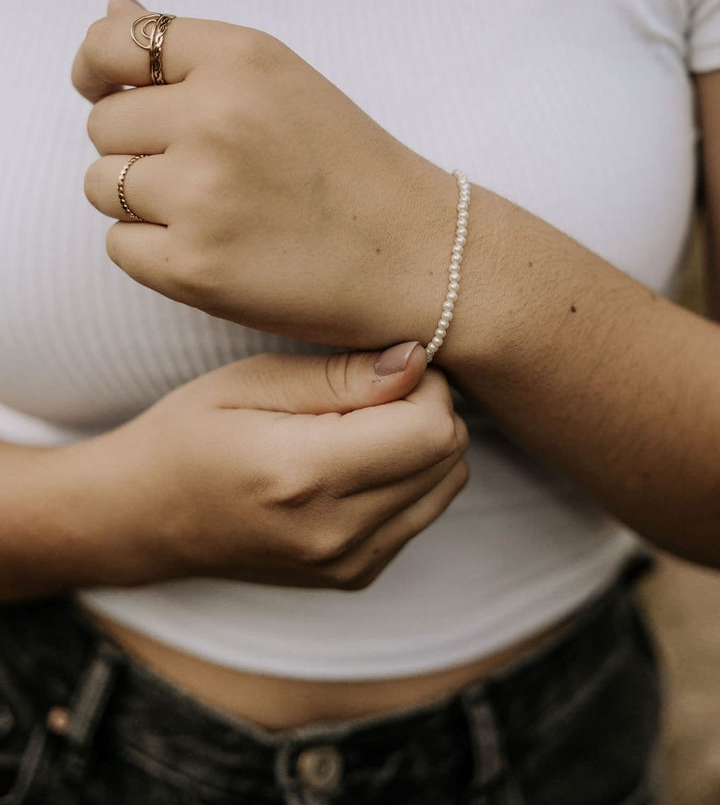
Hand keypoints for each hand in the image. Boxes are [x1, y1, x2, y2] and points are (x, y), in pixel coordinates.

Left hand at [75, 0, 454, 347]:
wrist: (416, 255)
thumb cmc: (351, 168)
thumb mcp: (281, 81)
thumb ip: (190, 49)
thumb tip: (111, 1)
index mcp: (241, 59)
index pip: (113, 41)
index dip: (95, 67)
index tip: (103, 88)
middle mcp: (215, 118)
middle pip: (103, 124)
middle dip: (135, 147)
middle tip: (203, 170)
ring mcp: (202, 196)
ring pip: (101, 186)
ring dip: (140, 202)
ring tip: (212, 211)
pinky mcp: (193, 267)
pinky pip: (120, 247)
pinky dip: (153, 251)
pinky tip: (212, 249)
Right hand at [96, 342, 468, 590]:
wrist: (146, 517)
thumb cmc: (190, 433)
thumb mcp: (252, 381)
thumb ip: (341, 374)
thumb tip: (418, 360)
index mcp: (303, 476)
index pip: (431, 428)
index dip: (424, 383)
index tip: (383, 365)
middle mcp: (335, 533)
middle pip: (448, 457)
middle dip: (428, 409)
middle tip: (369, 390)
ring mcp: (348, 565)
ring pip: (446, 485)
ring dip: (422, 444)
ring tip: (360, 424)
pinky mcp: (355, 576)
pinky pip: (421, 513)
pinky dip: (407, 478)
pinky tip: (354, 461)